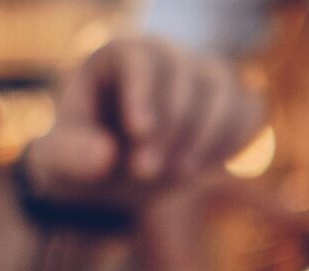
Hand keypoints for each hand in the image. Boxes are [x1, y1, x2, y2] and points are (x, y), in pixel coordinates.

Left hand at [24, 37, 263, 208]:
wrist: (117, 172)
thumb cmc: (83, 157)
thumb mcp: (57, 163)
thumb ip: (69, 157)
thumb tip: (105, 157)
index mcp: (117, 57)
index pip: (140, 58)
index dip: (143, 93)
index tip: (139, 134)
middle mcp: (166, 57)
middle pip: (185, 77)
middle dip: (172, 129)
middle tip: (145, 174)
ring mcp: (203, 77)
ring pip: (224, 90)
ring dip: (207, 137)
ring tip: (177, 176)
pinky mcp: (231, 102)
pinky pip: (251, 110)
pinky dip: (234, 140)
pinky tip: (204, 167)